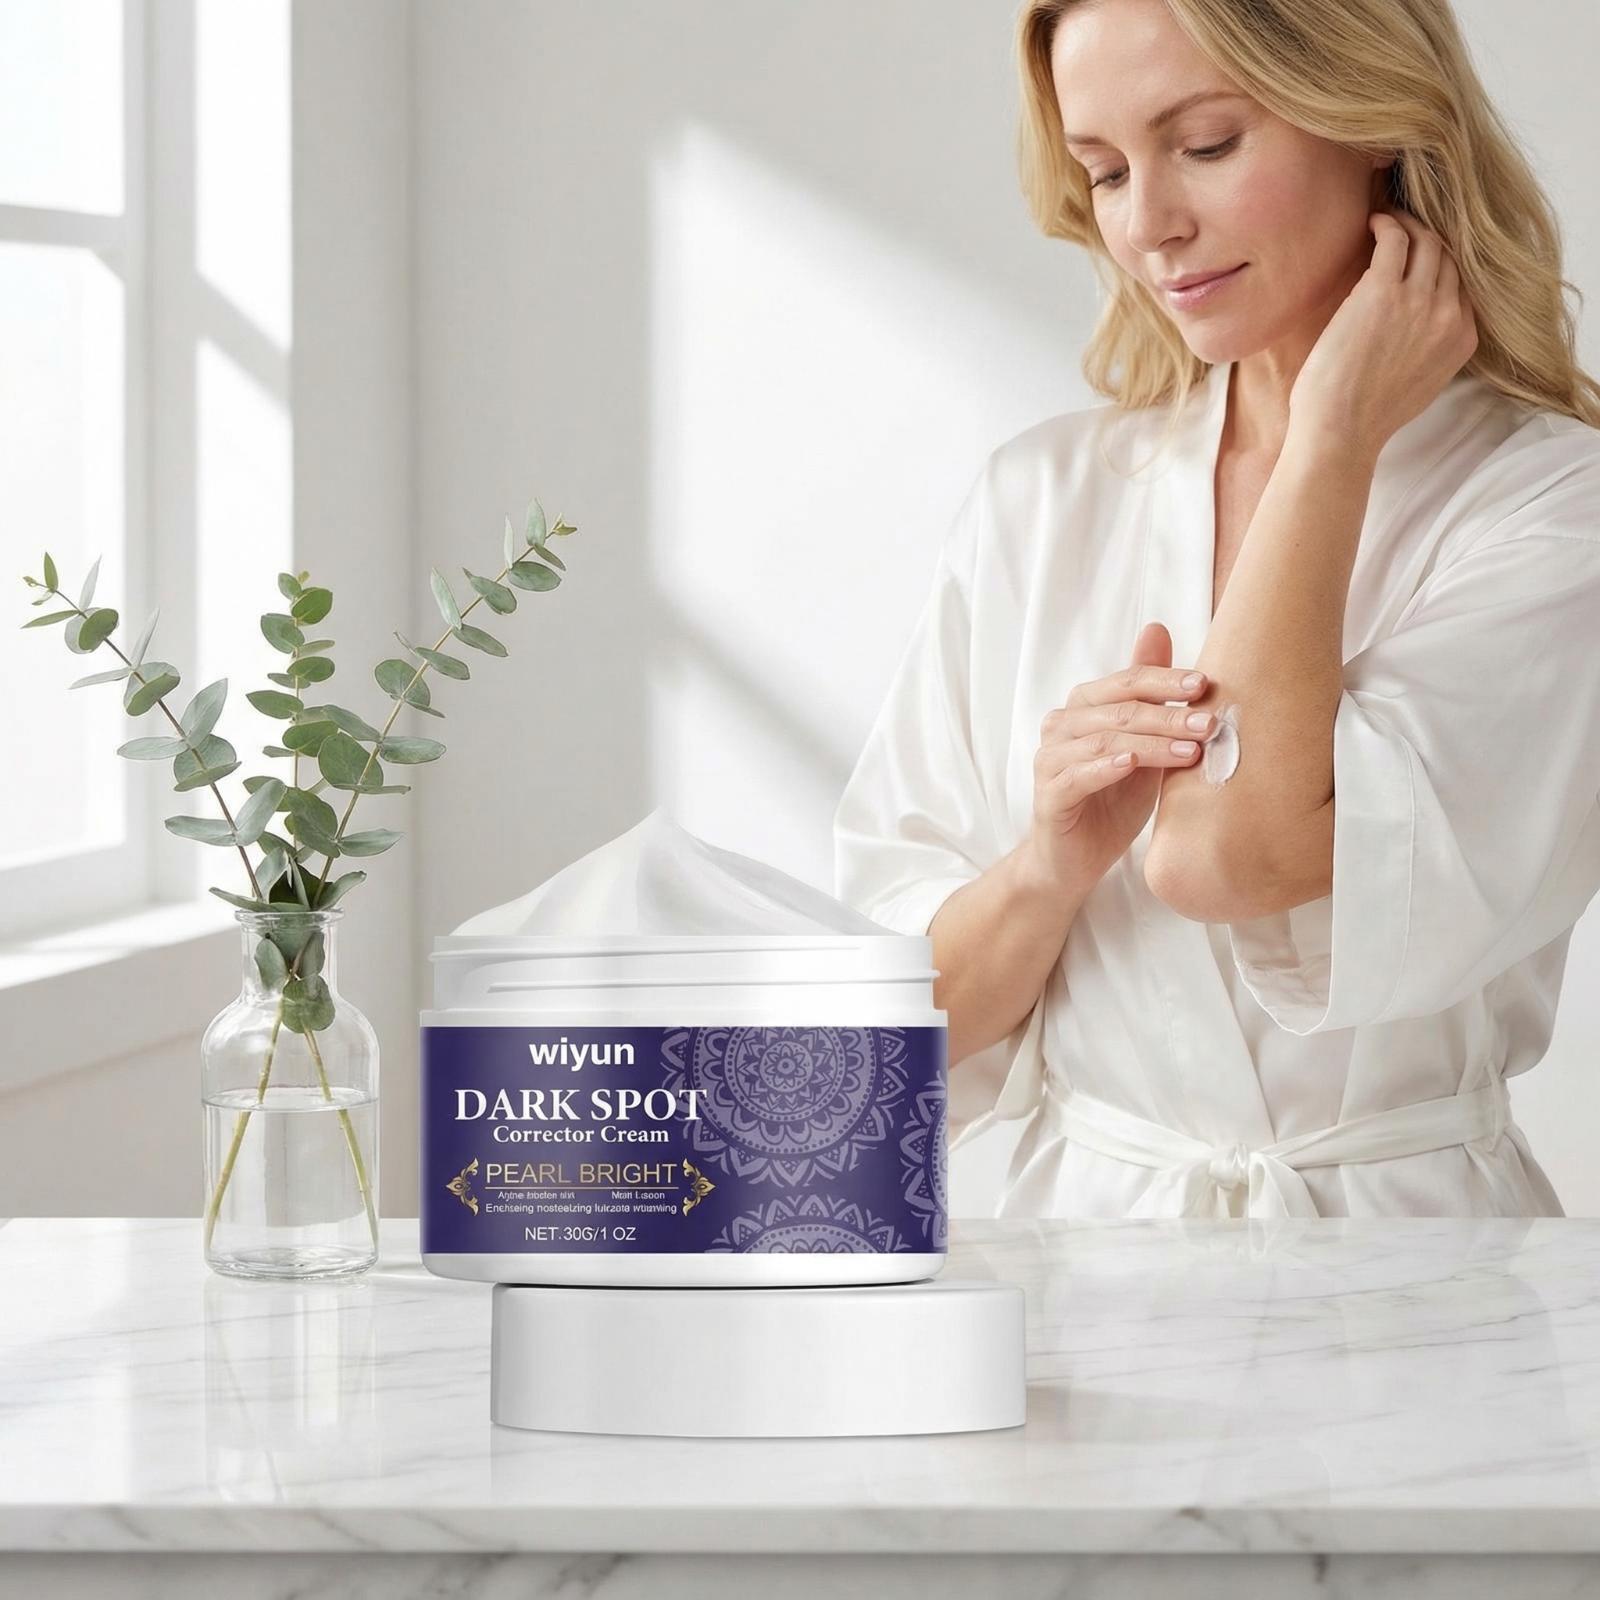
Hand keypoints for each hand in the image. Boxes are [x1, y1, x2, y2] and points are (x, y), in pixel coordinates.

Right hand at [1023, 621, 1212, 887]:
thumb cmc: (1112, 800)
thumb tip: (1158, 628)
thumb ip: (1149, 697)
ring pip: (1104, 740)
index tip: (1205, 685)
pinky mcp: (1048, 795)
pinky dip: (1106, 767)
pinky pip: (1078, 775)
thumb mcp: (1143, 746)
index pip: (1127, 682)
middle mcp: (1061, 726)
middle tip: (1209, 723)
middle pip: (1119, 709)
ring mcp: (1051, 760)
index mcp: (1084, 707)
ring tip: (1191, 752)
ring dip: (1151, 743)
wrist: (1075, 860)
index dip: (1166, 680)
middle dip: (1168, 714)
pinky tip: (1133, 764)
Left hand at [1287, 208, 1478, 458]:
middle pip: (1450, 258)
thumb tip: (1414, 330)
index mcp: (1462, 339)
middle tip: (1408, 227)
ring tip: (1389, 219)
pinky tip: (1373, 222)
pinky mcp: (1384, 291)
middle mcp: (1449, 315)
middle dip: (1431, 238)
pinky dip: (1387, 224)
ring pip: (1428, 243)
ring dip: (1410, 225)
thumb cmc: (1364, 417)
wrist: (1341, 432)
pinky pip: (1396, 240)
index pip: (1463, 286)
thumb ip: (1430, 350)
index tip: (1425, 253)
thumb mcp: (1418, 384)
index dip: (1445, 264)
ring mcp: (1420, 300)